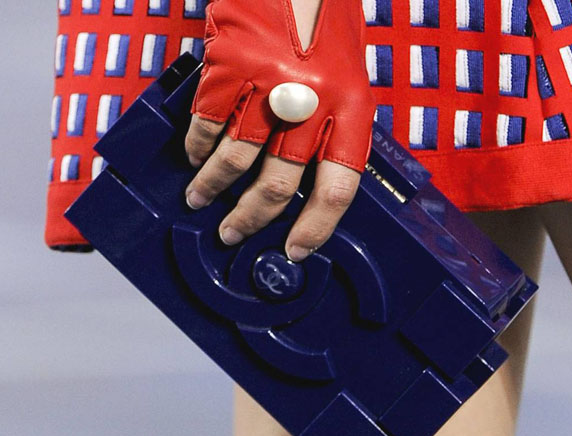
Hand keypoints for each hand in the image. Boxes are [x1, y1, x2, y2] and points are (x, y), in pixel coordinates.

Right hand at [184, 0, 374, 261]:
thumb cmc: (325, 21)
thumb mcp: (348, 78)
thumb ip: (331, 129)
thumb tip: (306, 181)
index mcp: (352, 110)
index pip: (337, 190)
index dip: (315, 229)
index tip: (296, 251)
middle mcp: (311, 104)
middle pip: (278, 185)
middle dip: (251, 218)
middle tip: (233, 233)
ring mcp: (267, 86)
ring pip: (235, 161)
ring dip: (212, 188)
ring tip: (199, 200)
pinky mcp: (228, 67)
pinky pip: (207, 124)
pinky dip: (196, 147)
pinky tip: (193, 157)